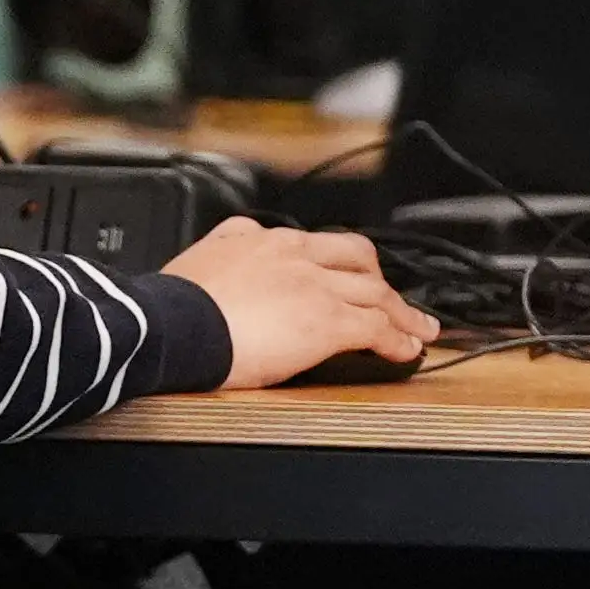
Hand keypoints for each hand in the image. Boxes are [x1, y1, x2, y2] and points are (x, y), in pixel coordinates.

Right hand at [163, 217, 437, 388]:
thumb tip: (219, 252)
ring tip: (419, 328)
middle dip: (379, 276)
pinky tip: (407, 350)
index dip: (336, 260)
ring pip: (376, 292)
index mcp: (260, 239)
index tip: (342, 271)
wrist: (169, 326)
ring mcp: (315, 286)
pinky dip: (398, 340)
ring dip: (402, 312)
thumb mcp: (196, 261)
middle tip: (391, 296)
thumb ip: (221, 251)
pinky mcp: (328, 321)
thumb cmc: (170, 307)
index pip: (312, 242)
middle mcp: (295, 255)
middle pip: (356, 257)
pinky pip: (377, 328)